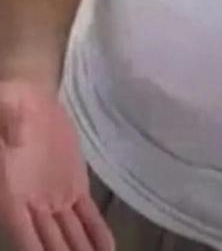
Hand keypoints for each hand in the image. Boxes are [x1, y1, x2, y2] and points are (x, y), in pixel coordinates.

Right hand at [0, 80, 113, 250]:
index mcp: (9, 194)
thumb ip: (2, 141)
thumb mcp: (0, 115)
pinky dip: (97, 235)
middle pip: (48, 245)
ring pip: (69, 237)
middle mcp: (31, 206)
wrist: (27, 99)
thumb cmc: (4, 109)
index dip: (32, 250)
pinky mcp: (74, 188)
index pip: (22, 234)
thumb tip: (5, 145)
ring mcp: (54, 200)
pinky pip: (87, 217)